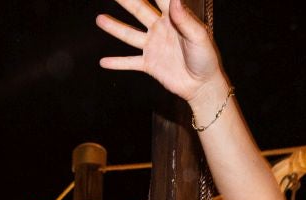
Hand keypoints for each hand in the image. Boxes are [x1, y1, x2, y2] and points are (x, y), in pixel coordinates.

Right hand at [97, 0, 227, 104]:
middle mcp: (160, 29)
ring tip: (100, 19)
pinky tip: (103, 62)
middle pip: (139, 11)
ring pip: (129, 35)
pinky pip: (130, 62)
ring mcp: (153, 46)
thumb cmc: (206, 58)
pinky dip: (117, 63)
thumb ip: (186, 19)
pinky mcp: (149, 64)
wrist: (203, 85)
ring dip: (114, 28)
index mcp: (174, 18)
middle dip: (127, 1)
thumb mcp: (199, 37)